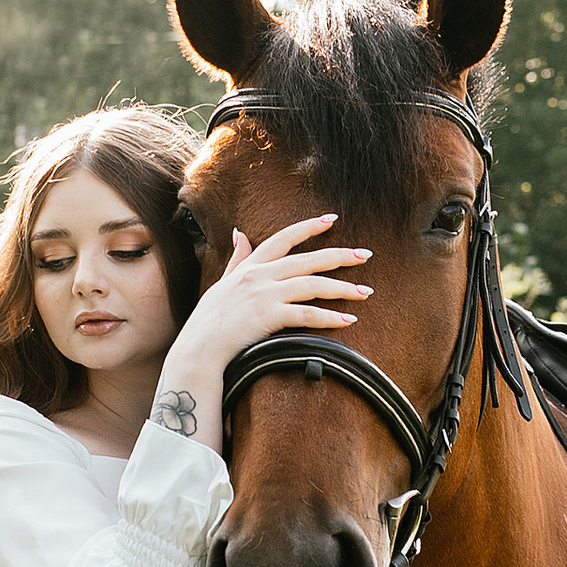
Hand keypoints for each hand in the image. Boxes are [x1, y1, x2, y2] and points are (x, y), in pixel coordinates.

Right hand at [150, 213, 369, 439]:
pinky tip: (348, 320)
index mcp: (251, 266)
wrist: (200, 348)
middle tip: (366, 254)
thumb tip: (241, 233)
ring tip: (365, 292)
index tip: (332, 218)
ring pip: (313, 285)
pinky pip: (307, 314)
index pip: (284, 238)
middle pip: (307, 260)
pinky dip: (329, 317)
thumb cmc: (211, 320)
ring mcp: (265, 295)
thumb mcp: (223, 283)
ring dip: (343, 288)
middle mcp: (260, 275)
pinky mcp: (269, 316)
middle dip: (340, 255)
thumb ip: (237, 259)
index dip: (308, 227)